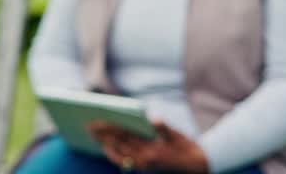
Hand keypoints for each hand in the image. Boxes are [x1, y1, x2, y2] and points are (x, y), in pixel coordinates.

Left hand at [87, 119, 210, 172]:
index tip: (98, 121)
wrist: (197, 167)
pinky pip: (125, 162)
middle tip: (88, 125)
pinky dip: (114, 155)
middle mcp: (145, 160)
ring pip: (119, 154)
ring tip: (93, 135)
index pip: (126, 137)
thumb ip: (164, 129)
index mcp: (152, 150)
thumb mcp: (178, 137)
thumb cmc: (186, 148)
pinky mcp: (144, 167)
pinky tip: (106, 147)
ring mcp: (144, 165)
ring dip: (105, 144)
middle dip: (103, 135)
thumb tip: (154, 119)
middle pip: (119, 145)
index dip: (111, 129)